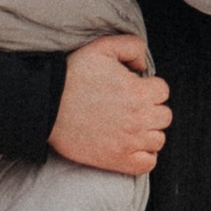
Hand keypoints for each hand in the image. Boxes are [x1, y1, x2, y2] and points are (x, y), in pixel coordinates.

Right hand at [49, 32, 168, 176]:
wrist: (45, 105)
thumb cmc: (71, 75)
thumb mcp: (102, 47)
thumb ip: (131, 46)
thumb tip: (143, 65)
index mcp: (137, 91)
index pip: (163, 91)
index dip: (149, 88)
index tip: (134, 89)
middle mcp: (138, 118)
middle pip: (164, 116)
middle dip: (151, 109)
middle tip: (132, 107)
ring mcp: (128, 141)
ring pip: (158, 140)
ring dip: (148, 132)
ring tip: (130, 126)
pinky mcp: (116, 160)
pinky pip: (147, 164)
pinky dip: (145, 157)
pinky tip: (132, 146)